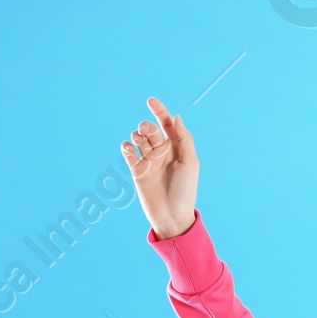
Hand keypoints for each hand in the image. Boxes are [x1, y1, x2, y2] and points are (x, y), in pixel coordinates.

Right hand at [122, 97, 198, 239]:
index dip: (159, 111)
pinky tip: (129, 150)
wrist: (172, 216)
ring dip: (137, 136)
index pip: (166, 124)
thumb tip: (176, 117)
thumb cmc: (185, 192)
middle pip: (150, 129)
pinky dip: (126, 146)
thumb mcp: (190, 163)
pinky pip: (127, 151)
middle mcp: (162, 153)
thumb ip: (184, 139)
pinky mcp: (136, 170)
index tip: (150, 100)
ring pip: (137, 138)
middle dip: (146, 127)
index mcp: (176, 149)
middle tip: (147, 136)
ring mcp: (148, 161)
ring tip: (140, 145)